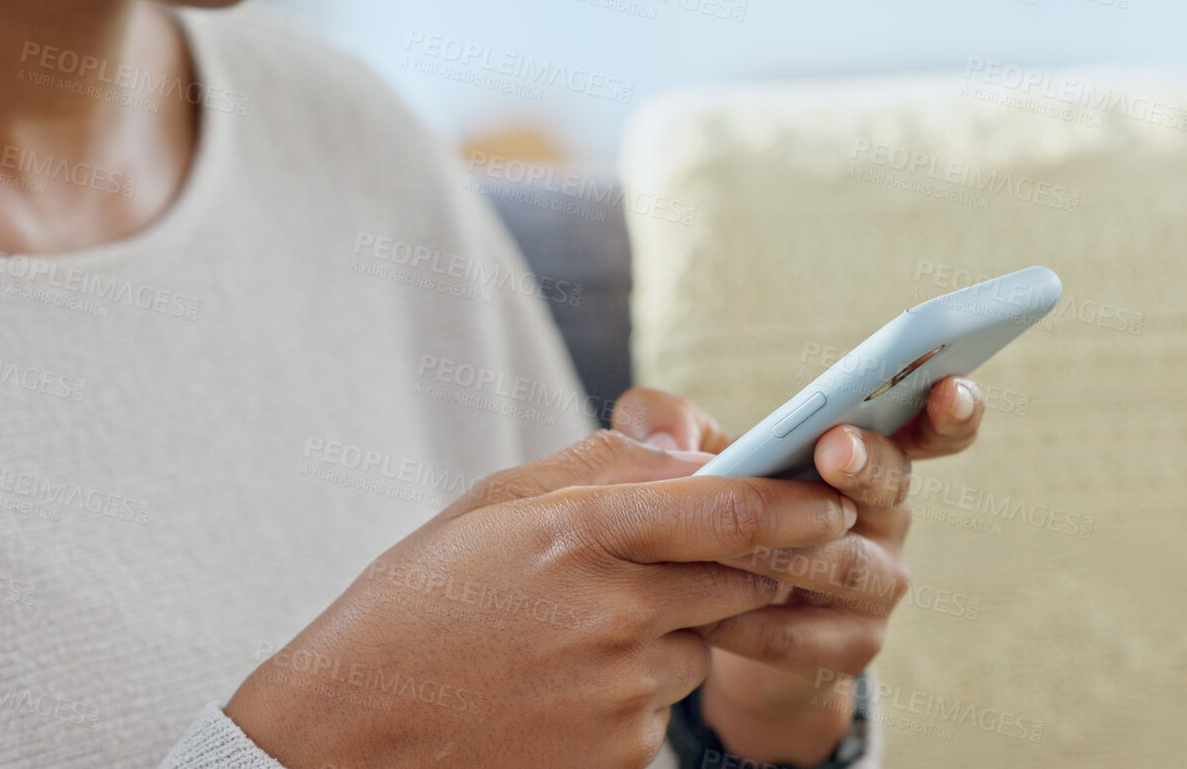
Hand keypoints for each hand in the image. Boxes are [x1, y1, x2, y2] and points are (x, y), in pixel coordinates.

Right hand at [224, 430, 860, 767]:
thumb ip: (599, 467)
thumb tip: (690, 448)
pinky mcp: (621, 757)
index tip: (833, 498)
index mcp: (579, 534)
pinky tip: (559, 690)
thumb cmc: (416, 606)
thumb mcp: (492, 508)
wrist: (353, 734)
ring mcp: (621, 694)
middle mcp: (614, 613)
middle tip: (684, 563)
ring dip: (670, 634)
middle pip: (738, 580)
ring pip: (698, 647)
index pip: (726, 511)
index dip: (794, 502)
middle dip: (737, 566)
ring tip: (572, 638)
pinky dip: (634, 692)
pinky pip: (663, 711)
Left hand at [613, 377, 986, 764]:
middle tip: (833, 449)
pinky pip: (802, 636)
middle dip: (865, 463)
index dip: (949, 408)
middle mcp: (883, 516)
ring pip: (846, 566)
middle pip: (891, 483)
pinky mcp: (847, 650)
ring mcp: (875, 587)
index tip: (949, 387)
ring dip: (787, 551)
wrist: (716, 627)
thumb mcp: (687, 460)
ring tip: (728, 542)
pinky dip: (750, 624)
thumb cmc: (713, 519)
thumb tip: (662, 439)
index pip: (925, 426)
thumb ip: (667, 426)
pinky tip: (704, 617)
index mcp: (860, 455)